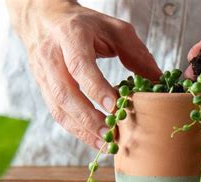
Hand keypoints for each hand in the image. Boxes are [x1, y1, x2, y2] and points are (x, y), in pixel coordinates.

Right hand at [6, 0, 160, 148]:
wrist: (45, 19)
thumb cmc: (84, 24)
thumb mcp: (114, 28)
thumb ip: (135, 53)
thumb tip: (157, 80)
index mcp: (70, 36)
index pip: (80, 65)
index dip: (96, 88)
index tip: (114, 106)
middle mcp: (51, 56)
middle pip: (64, 92)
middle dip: (87, 117)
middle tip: (109, 134)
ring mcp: (43, 74)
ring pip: (58, 107)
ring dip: (81, 129)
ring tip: (104, 144)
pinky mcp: (42, 88)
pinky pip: (57, 113)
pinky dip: (75, 129)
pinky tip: (93, 138)